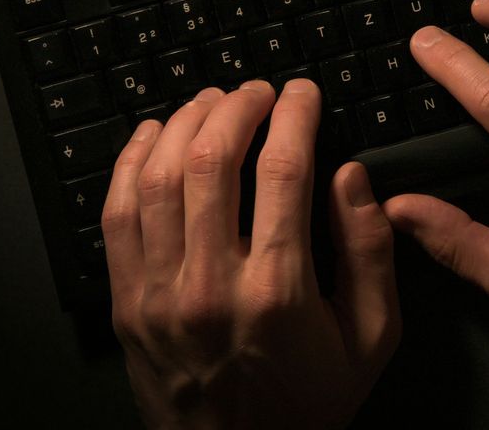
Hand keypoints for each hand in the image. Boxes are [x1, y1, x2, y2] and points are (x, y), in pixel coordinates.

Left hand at [102, 80, 399, 429]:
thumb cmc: (307, 402)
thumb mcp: (372, 337)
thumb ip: (370, 252)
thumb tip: (352, 177)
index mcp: (278, 291)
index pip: (283, 169)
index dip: (294, 114)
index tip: (302, 93)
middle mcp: (211, 285)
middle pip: (212, 160)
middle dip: (238, 106)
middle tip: (258, 91)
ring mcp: (159, 293)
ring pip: (158, 176)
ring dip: (186, 122)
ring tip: (212, 103)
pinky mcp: (127, 302)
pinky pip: (116, 213)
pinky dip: (132, 161)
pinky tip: (155, 136)